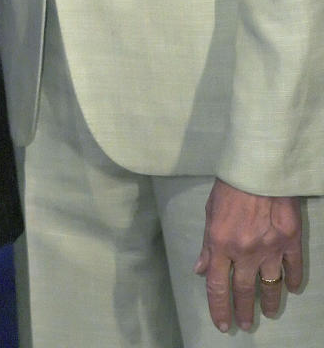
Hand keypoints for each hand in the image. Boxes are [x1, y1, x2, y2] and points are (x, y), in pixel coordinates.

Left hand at [194, 177, 302, 330]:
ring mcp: (269, 249)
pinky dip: (293, 281)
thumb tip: (200, 270)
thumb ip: (207, 245)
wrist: (259, 168)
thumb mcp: (210, 212)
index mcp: (220, 244)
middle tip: (245, 323)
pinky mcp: (290, 241)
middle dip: (243, 311)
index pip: (216, 286)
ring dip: (269, 302)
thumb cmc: (230, 185)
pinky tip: (292, 289)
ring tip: (268, 313)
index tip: (222, 324)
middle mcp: (244, 252)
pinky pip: (293, 268)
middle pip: (242, 290)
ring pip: (270, 285)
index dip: (218, 308)